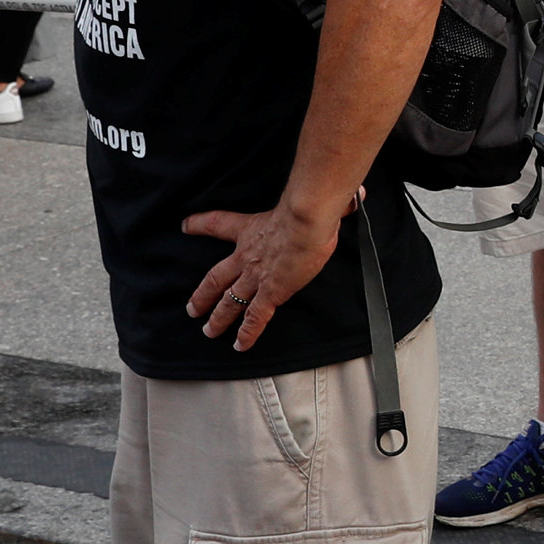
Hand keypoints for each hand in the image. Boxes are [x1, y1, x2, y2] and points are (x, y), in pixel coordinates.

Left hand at [183, 196, 346, 351]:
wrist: (306, 221)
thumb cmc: (309, 208)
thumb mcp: (308, 204)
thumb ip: (328, 204)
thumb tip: (358, 197)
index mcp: (251, 230)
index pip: (217, 224)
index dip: (199, 224)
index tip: (185, 226)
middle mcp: (247, 256)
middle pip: (217, 278)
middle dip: (203, 295)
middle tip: (192, 309)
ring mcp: (256, 277)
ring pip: (230, 302)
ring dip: (218, 318)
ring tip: (209, 331)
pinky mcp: (270, 293)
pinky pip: (254, 318)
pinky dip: (246, 333)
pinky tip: (239, 346)